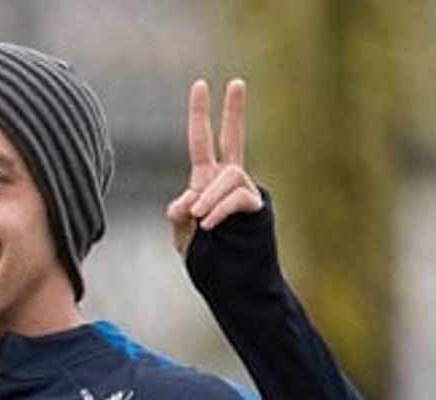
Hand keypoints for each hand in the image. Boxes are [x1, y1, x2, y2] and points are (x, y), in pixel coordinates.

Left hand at [166, 77, 263, 254]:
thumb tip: (184, 202)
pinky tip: (207, 224)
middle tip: (237, 82)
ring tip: (198, 218)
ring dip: (208, 197)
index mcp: (205, 182)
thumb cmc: (208, 260)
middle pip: (233, 138)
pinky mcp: (257, 207)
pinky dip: (220, 210)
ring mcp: (244, 192)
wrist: (233, 283)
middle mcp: (227, 180)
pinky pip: (237, 198)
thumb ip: (178, 217)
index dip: (200, 114)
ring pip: (227, 176)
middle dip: (234, 111)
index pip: (202, 141)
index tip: (200, 84)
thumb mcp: (183, 236)